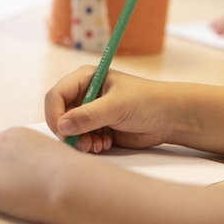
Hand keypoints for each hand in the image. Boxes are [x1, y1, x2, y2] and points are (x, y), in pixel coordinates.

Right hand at [45, 66, 172, 152]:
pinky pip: (81, 139)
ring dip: (79, 141)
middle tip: (82, 143)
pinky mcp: (96, 128)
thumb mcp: (117, 106)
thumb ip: (89, 116)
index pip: (56, 95)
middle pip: (59, 115)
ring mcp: (89, 112)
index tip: (63, 131)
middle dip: (68, 132)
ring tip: (97, 145)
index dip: (55, 114)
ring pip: (69, 130)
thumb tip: (62, 127)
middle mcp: (84, 94)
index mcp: (85, 78)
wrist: (168, 118)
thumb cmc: (146, 101)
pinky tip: (104, 144)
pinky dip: (89, 145)